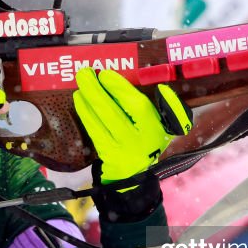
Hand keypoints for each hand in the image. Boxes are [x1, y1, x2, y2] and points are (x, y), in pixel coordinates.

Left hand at [73, 68, 190, 184]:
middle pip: (113, 113)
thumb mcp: (166, 125)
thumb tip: (162, 89)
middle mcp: (137, 141)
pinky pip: (93, 130)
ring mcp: (120, 150)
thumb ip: (168, 106)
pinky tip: (79, 100)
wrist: (137, 174)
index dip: (120, 89)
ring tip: (80, 83)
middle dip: (96, 91)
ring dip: (87, 100)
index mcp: (155, 129)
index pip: (137, 106)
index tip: (106, 74)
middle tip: (84, 73)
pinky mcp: (106, 155)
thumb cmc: (149, 140)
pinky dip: (85, 113)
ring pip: (99, 121)